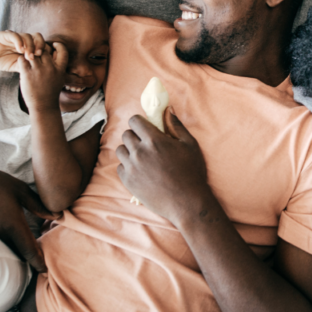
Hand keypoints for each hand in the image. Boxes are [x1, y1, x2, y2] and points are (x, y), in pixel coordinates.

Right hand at [0, 31, 44, 71]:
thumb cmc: (0, 60)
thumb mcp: (15, 65)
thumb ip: (26, 66)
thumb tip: (40, 71)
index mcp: (27, 46)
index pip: (40, 44)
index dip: (45, 50)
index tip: (46, 59)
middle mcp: (22, 40)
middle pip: (37, 36)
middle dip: (40, 45)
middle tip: (39, 55)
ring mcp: (14, 36)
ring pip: (27, 36)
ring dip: (30, 46)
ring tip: (28, 56)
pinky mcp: (5, 35)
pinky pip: (15, 35)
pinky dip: (19, 42)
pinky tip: (20, 50)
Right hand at [0, 162, 60, 272]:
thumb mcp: (19, 190)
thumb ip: (38, 205)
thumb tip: (57, 215)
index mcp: (12, 223)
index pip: (28, 250)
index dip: (38, 262)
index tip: (45, 270)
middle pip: (15, 255)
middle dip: (26, 260)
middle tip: (37, 263)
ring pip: (1, 252)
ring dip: (11, 255)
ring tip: (21, 255)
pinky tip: (3, 244)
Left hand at [14, 42, 67, 112]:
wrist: (43, 106)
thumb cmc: (51, 92)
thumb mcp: (59, 78)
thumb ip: (57, 66)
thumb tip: (54, 53)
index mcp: (60, 69)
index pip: (63, 51)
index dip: (59, 45)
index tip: (54, 45)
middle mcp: (50, 68)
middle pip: (44, 49)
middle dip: (40, 48)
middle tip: (36, 51)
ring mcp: (38, 71)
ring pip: (32, 52)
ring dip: (29, 53)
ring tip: (28, 56)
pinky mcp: (27, 74)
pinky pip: (22, 59)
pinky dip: (22, 59)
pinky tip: (23, 63)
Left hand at [115, 111, 211, 226]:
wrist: (187, 202)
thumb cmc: (191, 171)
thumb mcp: (189, 144)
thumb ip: (176, 125)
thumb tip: (167, 110)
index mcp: (154, 140)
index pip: (134, 121)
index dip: (139, 122)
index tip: (145, 128)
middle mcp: (139, 152)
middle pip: (126, 134)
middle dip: (135, 136)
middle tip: (146, 144)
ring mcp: (132, 167)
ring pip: (120, 150)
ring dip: (129, 151)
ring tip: (142, 158)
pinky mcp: (128, 182)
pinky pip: (120, 167)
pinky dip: (127, 167)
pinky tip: (140, 171)